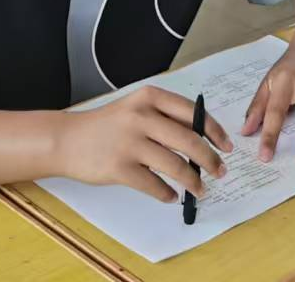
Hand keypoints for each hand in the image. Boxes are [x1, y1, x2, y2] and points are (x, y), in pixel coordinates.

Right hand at [62, 85, 230, 203]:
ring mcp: (129, 143)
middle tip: (220, 172)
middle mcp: (141, 116)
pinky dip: (167, 194)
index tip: (227, 146)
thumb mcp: (136, 109)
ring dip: (193, 182)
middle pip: (190, 140)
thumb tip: (205, 139)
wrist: (67, 139)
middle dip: (210, 160)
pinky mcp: (119, 168)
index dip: (215, 132)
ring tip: (200, 190)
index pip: (194, 113)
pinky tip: (172, 196)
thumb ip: (166, 119)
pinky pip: (154, 185)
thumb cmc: (107, 125)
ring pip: (175, 166)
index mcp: (150, 97)